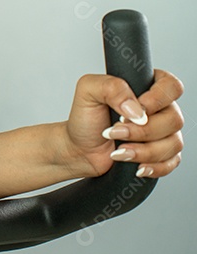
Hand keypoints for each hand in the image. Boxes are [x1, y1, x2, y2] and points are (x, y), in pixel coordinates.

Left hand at [62, 68, 183, 178]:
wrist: (79, 149)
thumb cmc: (85, 118)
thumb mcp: (88, 91)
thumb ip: (112, 87)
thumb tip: (137, 108)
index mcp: (146, 86)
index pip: (171, 86)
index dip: (157, 99)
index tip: (134, 109)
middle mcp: (159, 109)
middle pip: (174, 119)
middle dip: (142, 131)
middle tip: (115, 131)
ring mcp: (163, 133)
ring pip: (174, 143)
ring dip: (144, 151)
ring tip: (119, 150)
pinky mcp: (162, 154)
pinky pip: (172, 162)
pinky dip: (153, 167)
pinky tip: (136, 166)